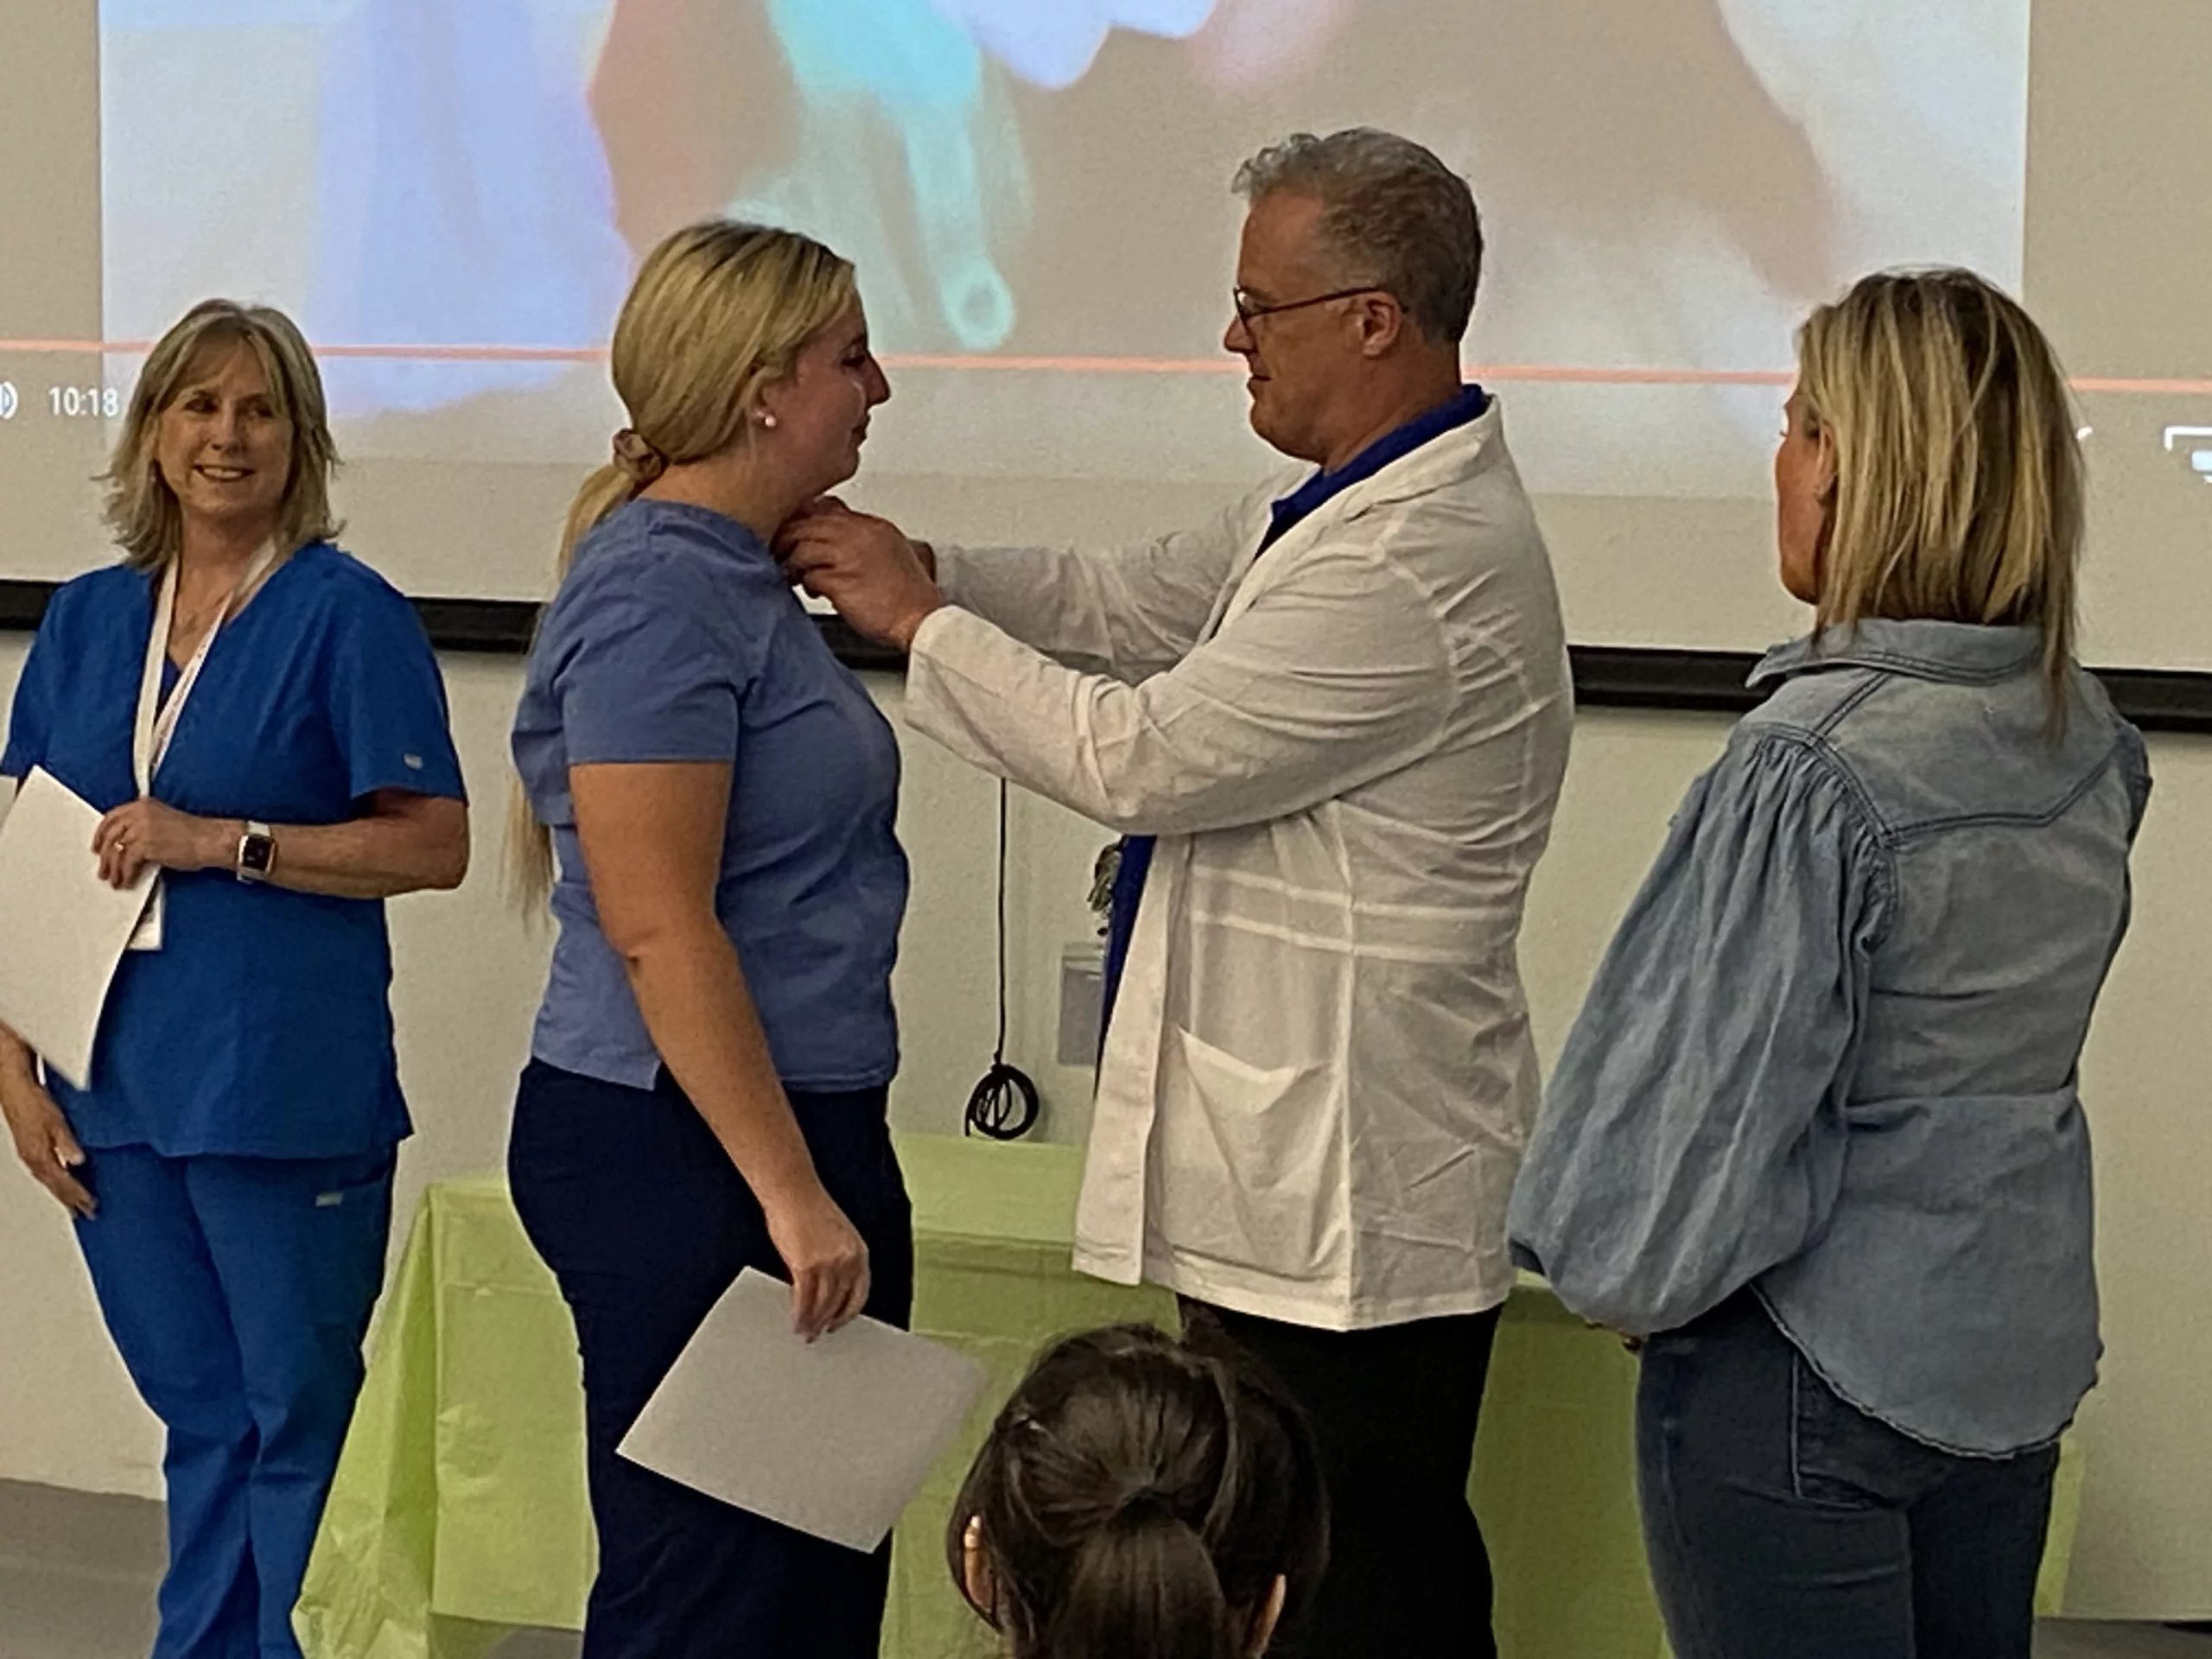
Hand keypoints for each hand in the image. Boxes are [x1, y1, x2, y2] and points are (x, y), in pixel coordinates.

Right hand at [0, 1070, 93, 1217]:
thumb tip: (78, 1161)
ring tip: (74, 1205)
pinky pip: (45, 1172)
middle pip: (55, 1187)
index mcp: (40, 1156)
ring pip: (49, 1181)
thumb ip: (67, 1143)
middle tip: (86, 1214)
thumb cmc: (35, 1102)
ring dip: (63, 1193)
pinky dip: (55, 1180)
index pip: (63, 1184)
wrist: (15, 1089)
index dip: (78, 1196)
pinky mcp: (29, 1148)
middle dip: (71, 1201)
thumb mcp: (56, 1122)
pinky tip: (62, 1180)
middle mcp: (33, 1160)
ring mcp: (29, 1155)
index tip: (91, 1207)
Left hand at [92, 798, 232, 888]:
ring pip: (116, 851)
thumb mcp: (164, 821)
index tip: (98, 845)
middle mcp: (139, 814)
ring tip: (114, 880)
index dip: (101, 834)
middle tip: (103, 868)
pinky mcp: (144, 845)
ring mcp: (140, 828)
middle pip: (111, 836)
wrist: (210, 840)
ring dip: (113, 869)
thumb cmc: (196, 834)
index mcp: (143, 805)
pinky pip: (127, 863)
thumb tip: (127, 845)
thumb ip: (143, 826)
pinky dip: (125, 875)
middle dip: (105, 856)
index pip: (112, 817)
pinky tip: (127, 881)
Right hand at [761, 1183, 870, 1340]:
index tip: (838, 1323)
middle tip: (816, 1334)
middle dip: (827, 1322)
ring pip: (822, 1305)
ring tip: (804, 1332)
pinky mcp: (806, 1265)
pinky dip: (800, 1315)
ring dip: (812, 1323)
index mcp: (859, 1251)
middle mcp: (848, 1259)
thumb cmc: (808, 1208)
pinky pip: (804, 1300)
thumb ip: (838, 1259)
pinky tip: (795, 1321)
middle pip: (839, 1302)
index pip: (860, 1293)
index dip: (848, 1313)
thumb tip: (828, 1288)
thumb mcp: (836, 1235)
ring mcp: (828, 1263)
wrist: (792, 1190)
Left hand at [778, 508, 943, 649]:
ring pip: (803, 546)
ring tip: (794, 574)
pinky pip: (809, 575)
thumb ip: (864, 540)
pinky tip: (812, 590)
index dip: (806, 520)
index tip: (798, 533)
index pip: (827, 508)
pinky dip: (805, 583)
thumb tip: (836, 540)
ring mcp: (849, 557)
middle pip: (809, 523)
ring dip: (793, 562)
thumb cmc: (907, 595)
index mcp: (873, 526)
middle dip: (790, 538)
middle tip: (784, 552)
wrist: (921, 620)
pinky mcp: (841, 582)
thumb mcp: (891, 553)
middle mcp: (860, 536)